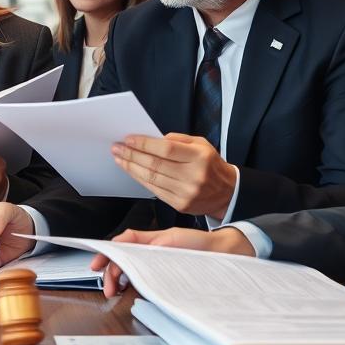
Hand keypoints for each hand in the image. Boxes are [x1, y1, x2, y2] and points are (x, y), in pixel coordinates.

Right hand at [89, 227, 254, 296]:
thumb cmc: (203, 245)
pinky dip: (132, 283)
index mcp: (151, 239)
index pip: (122, 243)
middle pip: (122, 259)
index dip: (107, 252)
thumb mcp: (179, 239)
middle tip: (107, 288)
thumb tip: (139, 249)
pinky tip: (129, 290)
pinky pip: (142, 278)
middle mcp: (151, 250)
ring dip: (118, 279)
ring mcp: (156, 262)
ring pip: (129, 269)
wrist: (224, 254)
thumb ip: (158, 243)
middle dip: (110, 272)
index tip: (96, 264)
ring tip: (115, 291)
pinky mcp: (163, 274)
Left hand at [112, 133, 237, 216]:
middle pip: (155, 164)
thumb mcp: (201, 144)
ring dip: (131, 167)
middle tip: (117, 148)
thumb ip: (178, 139)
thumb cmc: (210, 164)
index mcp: (199, 157)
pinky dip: (140, 180)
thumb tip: (151, 139)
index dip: (144, 144)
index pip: (166, 149)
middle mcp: (194, 176)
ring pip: (152, 178)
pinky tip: (132, 171)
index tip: (128, 139)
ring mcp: (186, 192)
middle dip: (132, 155)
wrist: (227, 193)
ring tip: (120, 158)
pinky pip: (155, 190)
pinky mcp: (180, 205)